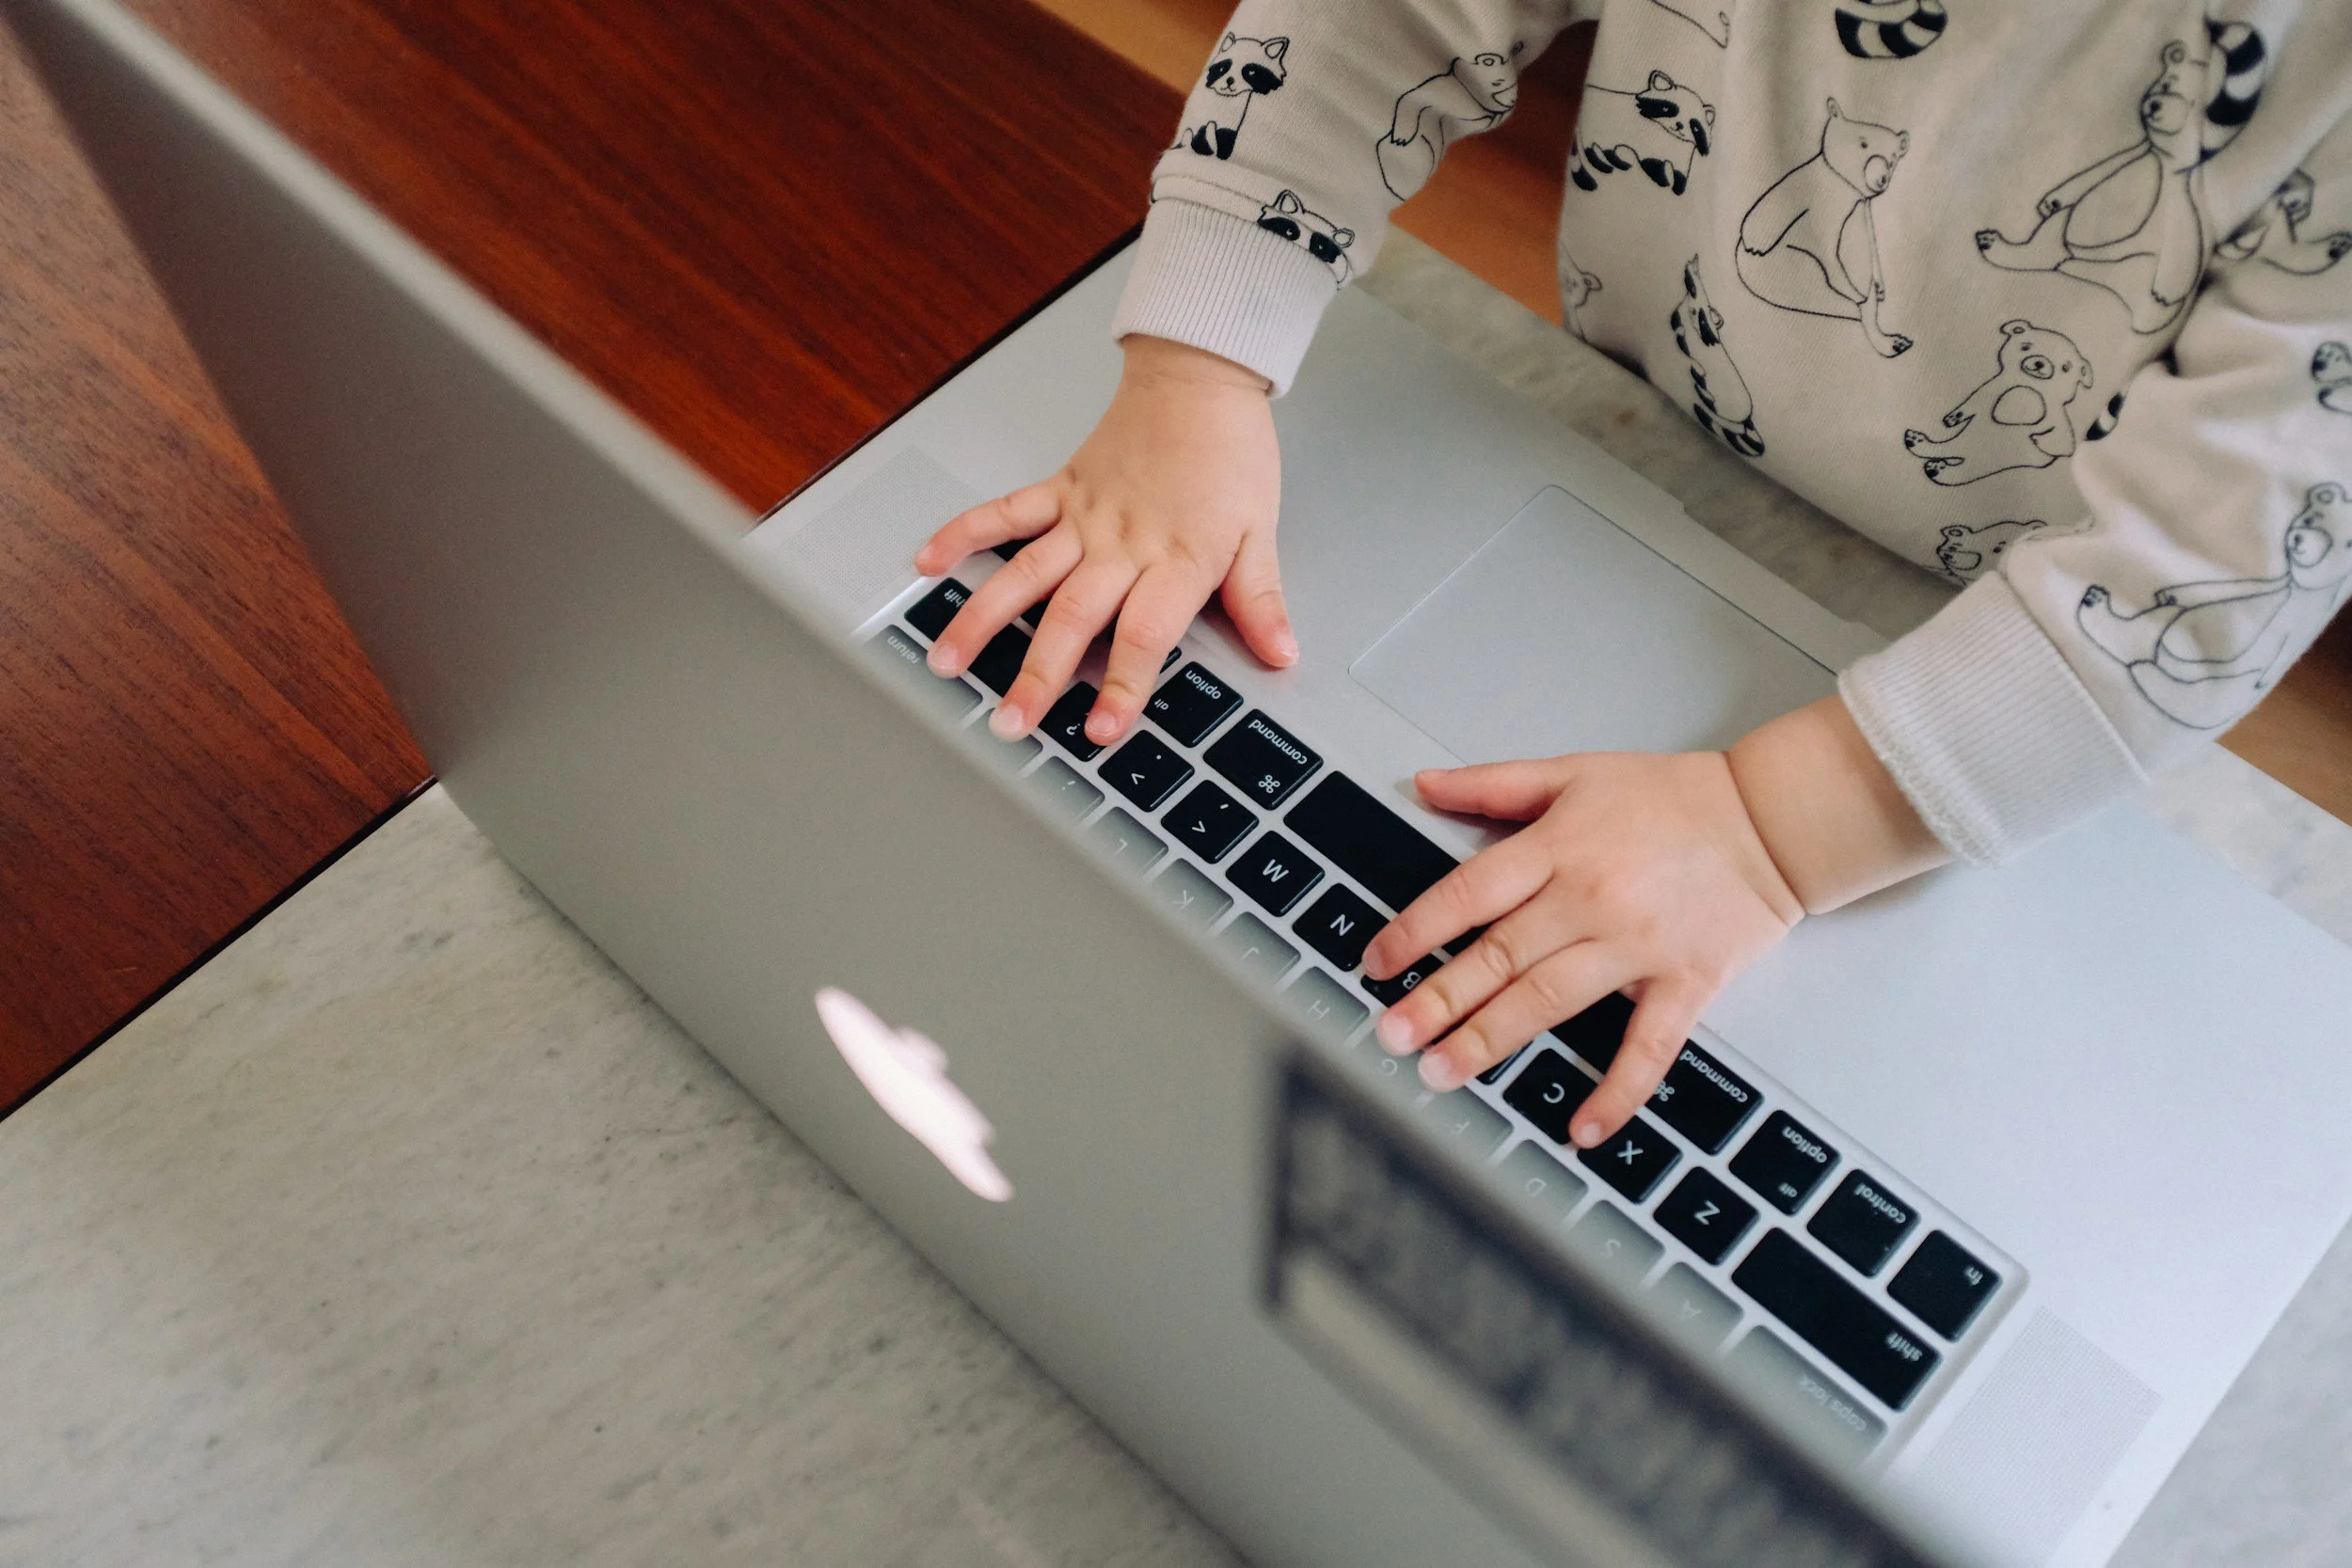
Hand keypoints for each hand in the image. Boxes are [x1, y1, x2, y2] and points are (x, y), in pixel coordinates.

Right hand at [915, 335, 1291, 743]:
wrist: (1201, 376)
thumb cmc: (1230, 451)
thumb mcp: (1260, 530)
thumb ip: (1260, 599)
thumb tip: (1280, 653)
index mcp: (1176, 559)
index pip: (1144, 634)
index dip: (1123, 684)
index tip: (1102, 728)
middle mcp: (1122, 543)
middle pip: (1072, 617)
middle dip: (1037, 675)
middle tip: (1009, 721)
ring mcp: (1084, 517)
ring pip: (1025, 576)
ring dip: (982, 621)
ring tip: (946, 661)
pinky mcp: (1060, 489)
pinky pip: (1004, 513)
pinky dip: (963, 535)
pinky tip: (927, 563)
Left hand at [1362, 751, 1804, 1144]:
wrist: (1771, 819)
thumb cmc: (1674, 796)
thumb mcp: (1574, 772)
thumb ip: (1494, 784)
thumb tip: (1425, 783)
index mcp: (1558, 848)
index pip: (1468, 894)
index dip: (1416, 931)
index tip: (1376, 964)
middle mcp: (1590, 900)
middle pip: (1499, 957)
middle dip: (1438, 1001)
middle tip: (1390, 1036)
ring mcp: (1637, 947)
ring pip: (1550, 1001)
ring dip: (1492, 1040)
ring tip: (1442, 1073)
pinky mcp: (1684, 984)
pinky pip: (1647, 1048)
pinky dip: (1617, 1093)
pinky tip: (1582, 1128)